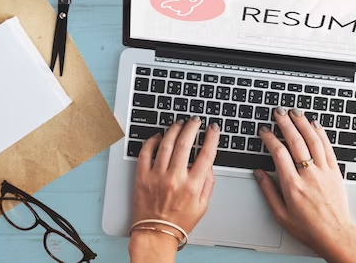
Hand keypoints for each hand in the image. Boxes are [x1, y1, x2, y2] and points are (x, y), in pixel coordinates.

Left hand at [131, 117, 219, 240]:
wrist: (155, 234)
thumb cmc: (178, 222)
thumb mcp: (202, 206)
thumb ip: (208, 183)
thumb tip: (209, 165)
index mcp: (192, 186)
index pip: (206, 154)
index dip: (212, 137)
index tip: (213, 128)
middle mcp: (175, 179)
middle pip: (185, 143)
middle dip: (192, 127)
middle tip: (195, 121)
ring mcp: (157, 176)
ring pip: (166, 144)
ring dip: (174, 130)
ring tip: (179, 124)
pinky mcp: (142, 177)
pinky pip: (145, 153)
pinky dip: (151, 141)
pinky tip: (158, 136)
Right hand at [254, 107, 355, 262]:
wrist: (335, 235)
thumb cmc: (308, 228)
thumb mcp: (280, 214)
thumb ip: (268, 192)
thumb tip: (259, 174)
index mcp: (292, 186)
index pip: (279, 154)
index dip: (270, 139)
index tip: (265, 131)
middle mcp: (308, 176)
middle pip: (296, 142)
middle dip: (286, 123)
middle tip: (279, 112)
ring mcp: (324, 172)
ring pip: (313, 141)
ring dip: (303, 123)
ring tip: (295, 112)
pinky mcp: (335, 172)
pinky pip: (327, 148)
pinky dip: (321, 134)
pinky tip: (315, 125)